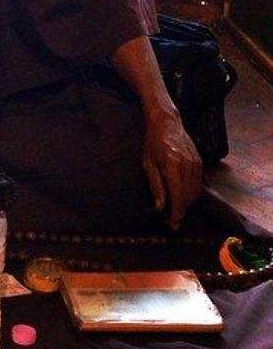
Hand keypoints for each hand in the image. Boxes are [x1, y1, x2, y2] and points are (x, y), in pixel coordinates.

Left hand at [142, 100, 201, 229]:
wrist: (167, 123)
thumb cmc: (152, 143)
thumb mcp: (148, 164)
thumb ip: (155, 186)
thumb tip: (160, 208)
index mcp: (172, 165)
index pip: (177, 196)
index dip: (176, 213)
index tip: (172, 225)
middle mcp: (187, 165)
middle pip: (188, 196)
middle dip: (181, 211)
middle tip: (172, 221)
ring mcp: (196, 163)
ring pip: (195, 191)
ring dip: (187, 204)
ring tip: (176, 211)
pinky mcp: (200, 162)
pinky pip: (198, 183)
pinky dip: (192, 193)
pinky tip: (183, 197)